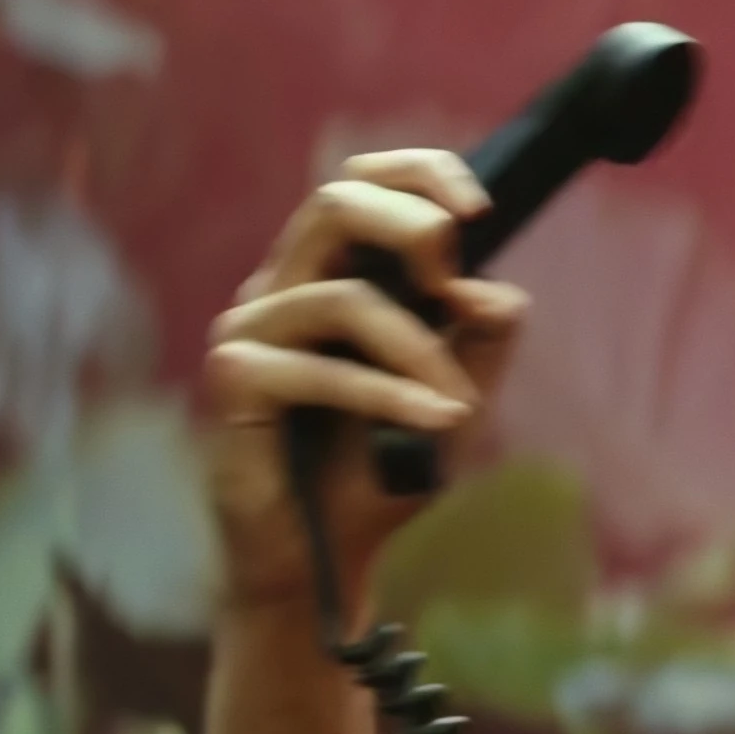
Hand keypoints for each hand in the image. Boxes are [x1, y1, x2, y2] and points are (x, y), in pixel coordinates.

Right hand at [199, 150, 527, 616]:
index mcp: (331, 274)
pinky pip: (319, 369)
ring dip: (419, 351)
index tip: (479, 209)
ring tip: (461, 409)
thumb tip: (500, 292)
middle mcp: (282, 287)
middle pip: (334, 201)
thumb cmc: (377, 474)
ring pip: (343, 297)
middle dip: (412, 227)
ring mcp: (249, 330)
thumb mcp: (454, 402)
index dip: (418, 174)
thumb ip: (481, 345)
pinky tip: (433, 425)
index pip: (359, 183)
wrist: (322, 559)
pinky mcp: (234, 381)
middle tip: (456, 284)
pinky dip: (387, 397)